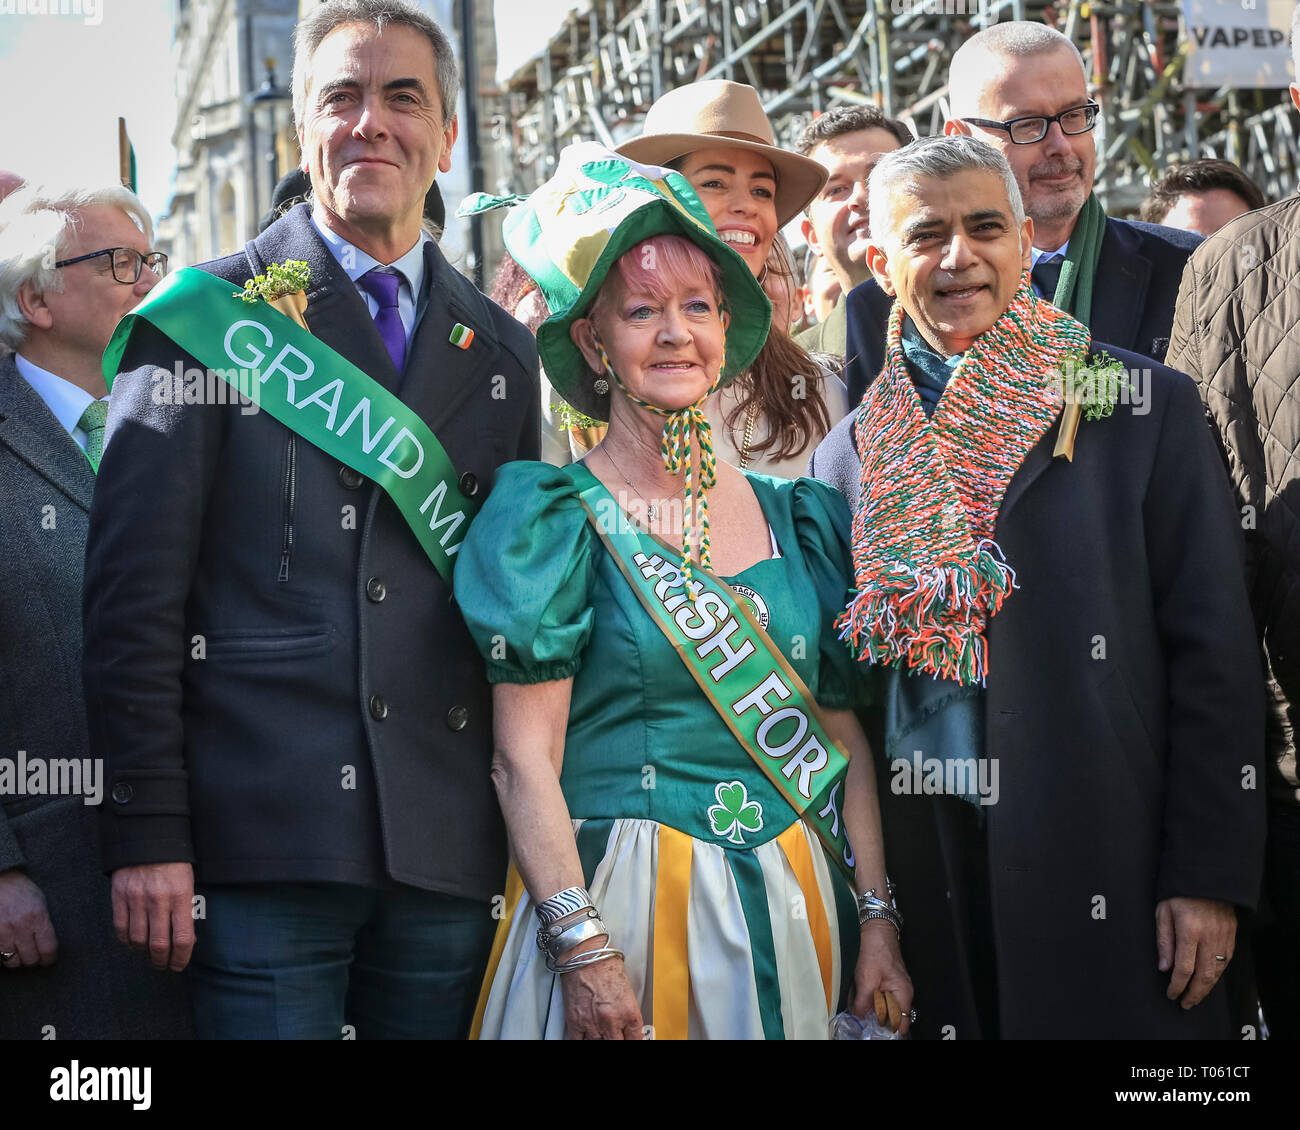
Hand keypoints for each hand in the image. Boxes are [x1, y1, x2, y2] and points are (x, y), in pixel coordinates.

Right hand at [0, 869, 57, 967]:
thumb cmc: (20, 889)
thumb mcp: (40, 901)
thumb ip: (43, 921)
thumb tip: (48, 942)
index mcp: (37, 917)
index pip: (48, 948)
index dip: (50, 958)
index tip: (49, 960)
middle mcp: (20, 928)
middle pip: (31, 958)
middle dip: (34, 959)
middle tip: (34, 956)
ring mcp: (3, 934)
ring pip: (13, 961)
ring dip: (17, 960)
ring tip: (20, 953)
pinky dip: (3, 957)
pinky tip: (7, 950)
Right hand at [110, 863, 195, 971]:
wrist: (147, 839)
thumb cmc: (174, 863)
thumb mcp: (188, 883)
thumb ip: (187, 910)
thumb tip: (188, 940)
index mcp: (181, 896)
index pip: (183, 938)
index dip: (181, 958)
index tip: (179, 965)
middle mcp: (158, 901)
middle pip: (159, 945)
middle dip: (162, 961)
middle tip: (164, 966)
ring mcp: (136, 900)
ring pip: (138, 941)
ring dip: (144, 953)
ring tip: (149, 954)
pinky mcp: (119, 898)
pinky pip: (121, 929)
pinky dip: (127, 941)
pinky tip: (134, 942)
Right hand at [559, 950, 644, 1039]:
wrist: (584, 954)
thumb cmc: (605, 964)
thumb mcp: (627, 989)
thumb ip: (627, 1012)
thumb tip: (628, 1026)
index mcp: (629, 1012)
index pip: (636, 1040)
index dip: (634, 1040)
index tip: (630, 1039)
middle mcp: (612, 1021)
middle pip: (617, 1044)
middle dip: (617, 1040)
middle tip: (615, 1034)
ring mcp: (592, 1024)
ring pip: (597, 1044)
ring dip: (600, 1039)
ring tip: (601, 1032)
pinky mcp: (575, 1022)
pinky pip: (578, 1042)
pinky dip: (583, 1041)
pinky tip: (586, 1037)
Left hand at [849, 919, 913, 1034]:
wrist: (876, 930)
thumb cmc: (876, 951)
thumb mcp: (866, 979)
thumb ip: (864, 1002)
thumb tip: (860, 1017)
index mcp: (903, 994)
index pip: (903, 1022)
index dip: (889, 1028)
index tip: (875, 1030)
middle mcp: (903, 992)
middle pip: (892, 1015)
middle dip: (876, 1016)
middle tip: (862, 1012)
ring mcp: (896, 987)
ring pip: (884, 1005)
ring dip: (872, 1005)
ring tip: (859, 998)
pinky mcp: (888, 981)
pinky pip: (880, 995)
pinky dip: (871, 996)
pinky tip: (860, 991)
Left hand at [1156, 897, 1235, 1009]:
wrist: (1206, 874)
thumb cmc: (1179, 891)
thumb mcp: (1163, 911)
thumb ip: (1164, 940)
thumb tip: (1164, 967)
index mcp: (1189, 930)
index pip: (1184, 968)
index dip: (1177, 985)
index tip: (1171, 994)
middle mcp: (1209, 936)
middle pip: (1204, 975)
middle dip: (1194, 993)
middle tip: (1186, 1003)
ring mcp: (1223, 936)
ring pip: (1218, 971)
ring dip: (1207, 987)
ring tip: (1196, 996)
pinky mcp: (1231, 934)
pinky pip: (1226, 960)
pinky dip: (1218, 974)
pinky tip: (1209, 979)